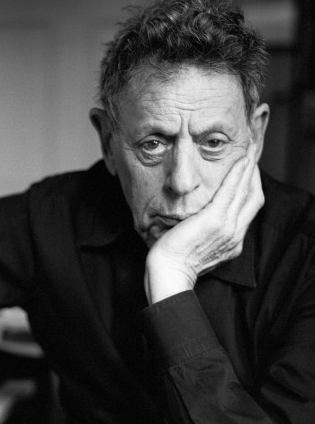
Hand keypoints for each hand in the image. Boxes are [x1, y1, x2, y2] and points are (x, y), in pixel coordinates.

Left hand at [145, 143, 263, 303]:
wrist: (168, 273)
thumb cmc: (173, 263)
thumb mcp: (195, 249)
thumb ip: (203, 236)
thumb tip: (196, 224)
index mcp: (231, 242)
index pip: (248, 210)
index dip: (250, 189)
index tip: (248, 173)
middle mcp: (234, 235)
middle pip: (253, 198)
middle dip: (254, 175)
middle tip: (253, 155)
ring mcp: (227, 227)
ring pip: (246, 191)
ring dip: (250, 169)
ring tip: (250, 151)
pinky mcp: (215, 220)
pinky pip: (231, 190)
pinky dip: (238, 173)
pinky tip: (241, 160)